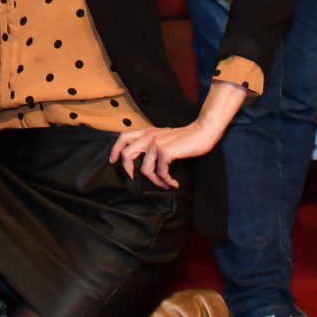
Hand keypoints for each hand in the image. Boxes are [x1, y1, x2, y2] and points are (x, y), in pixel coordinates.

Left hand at [109, 118, 228, 189]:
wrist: (202, 132)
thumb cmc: (186, 137)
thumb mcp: (165, 137)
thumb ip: (153, 143)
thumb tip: (146, 161)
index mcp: (148, 132)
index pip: (124, 137)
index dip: (116, 149)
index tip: (113, 160)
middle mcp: (149, 136)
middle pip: (128, 153)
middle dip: (129, 171)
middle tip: (135, 180)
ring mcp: (157, 143)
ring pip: (145, 168)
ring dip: (155, 181)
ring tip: (165, 184)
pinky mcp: (166, 151)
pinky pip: (160, 172)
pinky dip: (166, 181)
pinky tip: (173, 183)